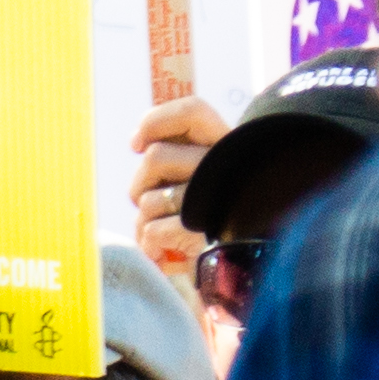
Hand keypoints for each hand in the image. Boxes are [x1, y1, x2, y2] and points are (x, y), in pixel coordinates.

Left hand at [126, 93, 228, 269]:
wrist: (241, 268)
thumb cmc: (211, 219)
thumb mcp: (200, 178)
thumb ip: (175, 154)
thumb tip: (138, 142)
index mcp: (227, 146)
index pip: (192, 111)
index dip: (155, 121)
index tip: (137, 144)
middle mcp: (226, 168)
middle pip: (154, 157)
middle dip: (140, 183)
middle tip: (149, 200)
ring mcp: (215, 201)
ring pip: (148, 198)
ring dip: (146, 218)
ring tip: (163, 229)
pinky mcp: (203, 234)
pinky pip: (152, 230)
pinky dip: (150, 244)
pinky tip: (163, 251)